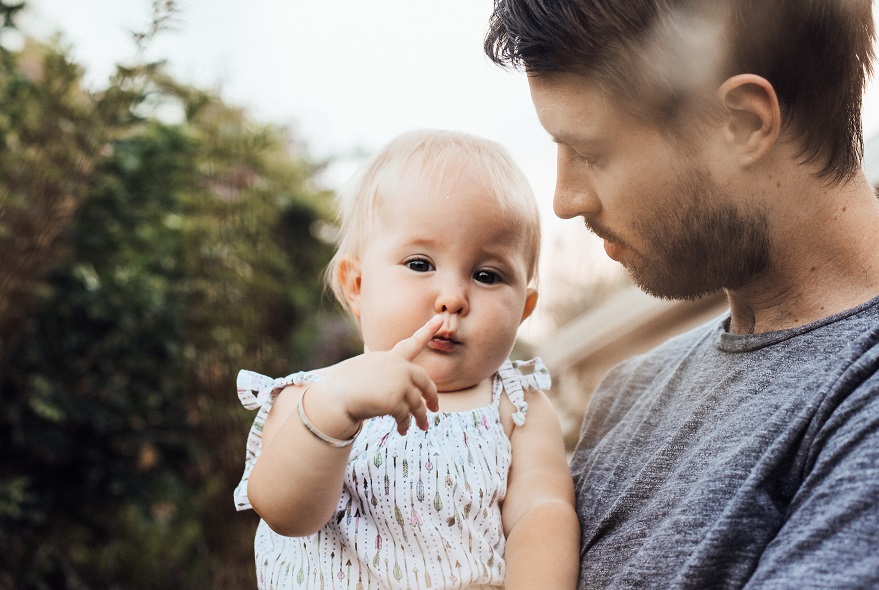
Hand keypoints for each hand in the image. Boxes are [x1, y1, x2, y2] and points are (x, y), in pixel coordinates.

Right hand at [322, 315, 441, 434]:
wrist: (336, 396)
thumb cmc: (345, 384)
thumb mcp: (368, 370)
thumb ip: (388, 375)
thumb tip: (400, 390)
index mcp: (391, 358)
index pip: (412, 343)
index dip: (427, 331)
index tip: (439, 320)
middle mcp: (399, 368)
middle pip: (425, 381)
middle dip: (432, 396)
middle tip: (435, 407)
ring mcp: (399, 384)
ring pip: (417, 403)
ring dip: (421, 417)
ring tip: (423, 426)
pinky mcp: (396, 401)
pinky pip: (406, 416)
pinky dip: (405, 425)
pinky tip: (402, 431)